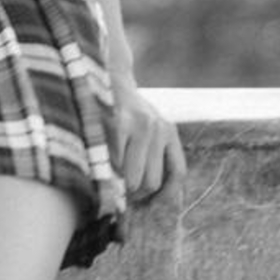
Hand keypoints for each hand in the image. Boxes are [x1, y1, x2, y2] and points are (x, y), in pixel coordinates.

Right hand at [108, 73, 185, 207]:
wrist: (106, 75)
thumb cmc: (124, 111)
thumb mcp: (146, 128)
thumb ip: (154, 157)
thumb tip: (158, 201)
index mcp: (168, 131)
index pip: (177, 174)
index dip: (164, 195)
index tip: (149, 204)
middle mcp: (158, 128)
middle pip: (152, 182)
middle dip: (135, 192)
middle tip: (123, 189)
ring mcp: (139, 125)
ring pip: (134, 179)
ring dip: (120, 184)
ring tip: (112, 175)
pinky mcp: (118, 124)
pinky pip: (115, 163)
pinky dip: (107, 168)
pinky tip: (102, 159)